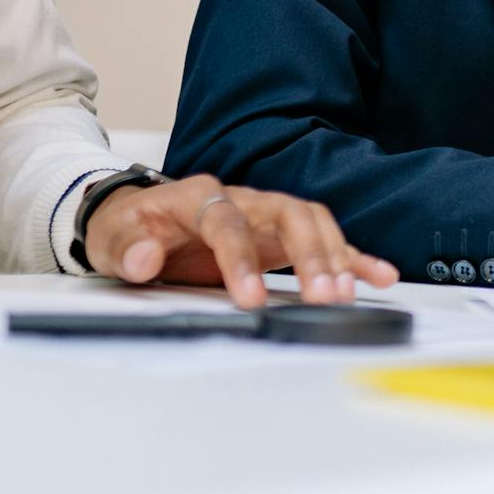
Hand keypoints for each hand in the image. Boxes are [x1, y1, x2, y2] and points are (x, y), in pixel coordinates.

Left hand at [87, 176, 398, 310]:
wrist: (139, 222)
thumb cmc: (131, 228)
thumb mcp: (113, 237)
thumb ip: (127, 247)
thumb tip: (145, 257)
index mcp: (200, 195)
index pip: (228, 222)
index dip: (240, 259)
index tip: (250, 298)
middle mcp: (243, 199)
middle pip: (289, 215)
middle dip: (310, 255)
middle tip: (322, 296)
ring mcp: (267, 216)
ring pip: (314, 224)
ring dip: (334, 258)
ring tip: (344, 296)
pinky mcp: (282, 237)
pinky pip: (326, 241)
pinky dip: (354, 257)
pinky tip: (379, 276)